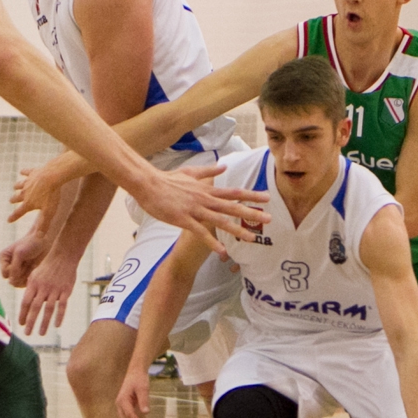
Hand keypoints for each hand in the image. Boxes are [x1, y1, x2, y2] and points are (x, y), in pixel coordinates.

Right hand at [0, 223, 54, 287]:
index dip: (14, 271)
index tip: (23, 261)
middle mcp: (7, 265)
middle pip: (11, 280)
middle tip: (28, 265)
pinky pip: (23, 284)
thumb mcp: (20, 254)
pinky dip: (29, 280)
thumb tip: (11, 282)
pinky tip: (33, 271)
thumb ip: (14, 268)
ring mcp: (16, 270)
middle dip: (21, 275)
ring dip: (25, 278)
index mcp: (3, 258)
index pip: (5, 274)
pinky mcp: (24, 274)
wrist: (43, 241)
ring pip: (17, 284)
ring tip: (31, 267)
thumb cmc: (30, 244)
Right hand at [8, 158, 71, 223]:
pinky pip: (26, 172)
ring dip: (17, 186)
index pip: (19, 212)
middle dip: (13, 199)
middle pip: (17, 197)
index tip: (8, 220)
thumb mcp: (49, 212)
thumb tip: (39, 238)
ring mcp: (28, 182)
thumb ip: (44, 225)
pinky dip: (23, 172)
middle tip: (10, 200)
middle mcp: (25, 193)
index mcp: (29, 203)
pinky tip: (22, 172)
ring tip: (14, 187)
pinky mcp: (33, 173)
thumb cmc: (51, 195)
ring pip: (19, 185)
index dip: (13, 217)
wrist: (52, 176)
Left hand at [17, 251, 78, 336]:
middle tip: (27, 333)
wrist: (63, 256)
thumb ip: (31, 289)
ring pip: (48, 309)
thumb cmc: (48, 266)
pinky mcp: (66, 291)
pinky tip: (57, 325)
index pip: (25, 302)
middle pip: (35, 308)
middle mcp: (43, 288)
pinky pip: (62, 306)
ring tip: (41, 333)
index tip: (21, 324)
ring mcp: (55, 290)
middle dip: (30, 322)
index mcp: (33, 284)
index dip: (23, 314)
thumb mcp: (35, 275)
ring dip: (44, 322)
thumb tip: (26, 303)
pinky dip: (59, 316)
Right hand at [116, 365, 153, 417]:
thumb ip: (144, 400)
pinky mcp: (125, 405)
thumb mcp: (143, 388)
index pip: (129, 415)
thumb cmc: (139, 379)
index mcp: (123, 400)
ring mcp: (121, 405)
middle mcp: (119, 404)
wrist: (135, 371)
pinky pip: (127, 417)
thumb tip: (146, 413)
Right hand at [129, 165, 269, 254]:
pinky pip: (201, 233)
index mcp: (207, 189)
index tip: (266, 197)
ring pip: (220, 221)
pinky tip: (223, 251)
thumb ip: (209, 171)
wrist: (148, 184)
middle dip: (252, 213)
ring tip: (252, 238)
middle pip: (232, 207)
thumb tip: (224, 166)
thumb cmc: (167, 179)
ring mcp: (195, 210)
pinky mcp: (184, 220)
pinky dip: (212, 242)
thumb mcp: (191, 172)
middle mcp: (205, 199)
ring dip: (237, 230)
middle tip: (269, 219)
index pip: (234, 193)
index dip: (251, 195)